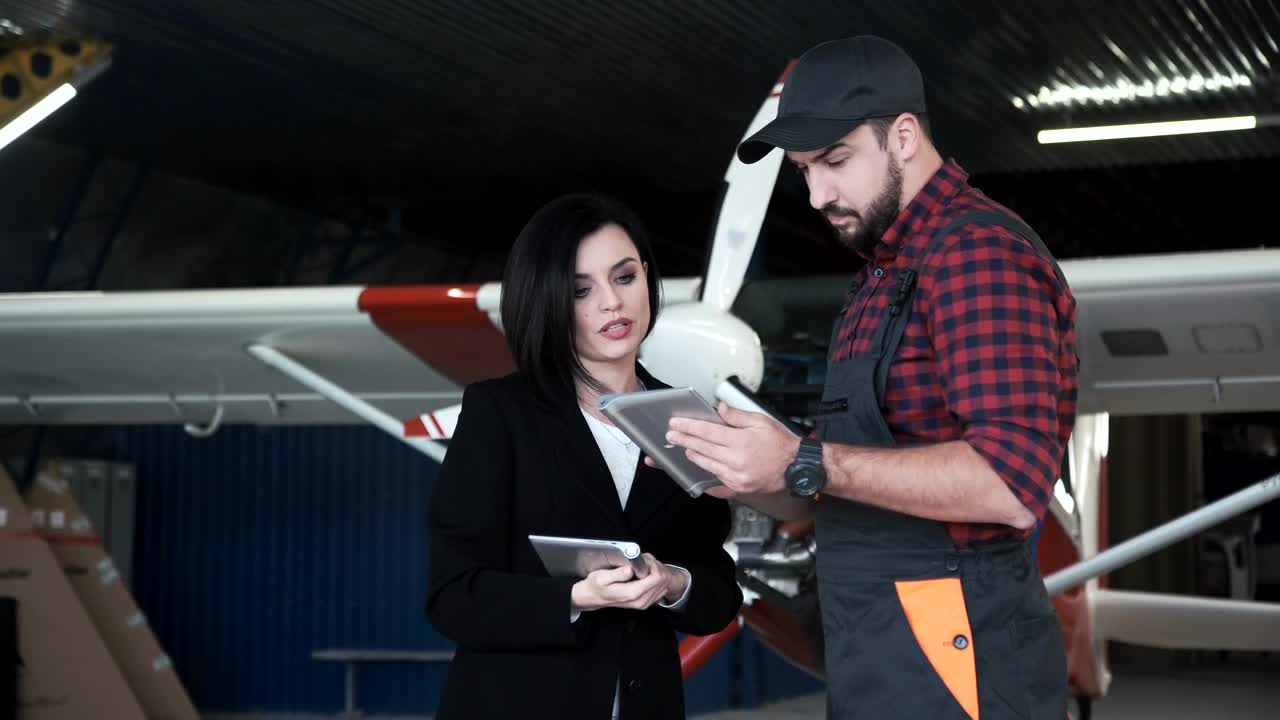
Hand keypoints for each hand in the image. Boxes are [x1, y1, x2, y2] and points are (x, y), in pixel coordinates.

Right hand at [570, 555, 670, 611]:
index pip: (656, 578)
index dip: (653, 565)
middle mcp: (640, 600)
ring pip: (662, 585)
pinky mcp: (643, 602)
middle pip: (662, 581)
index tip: (645, 559)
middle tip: (644, 560)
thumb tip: (630, 569)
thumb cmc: (596, 586)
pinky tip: (645, 574)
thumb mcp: (602, 577)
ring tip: (643, 566)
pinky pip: (659, 590)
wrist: (593, 597)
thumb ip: (617, 573)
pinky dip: (655, 580)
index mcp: (632, 593)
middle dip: (655, 567)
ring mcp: (643, 603)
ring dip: (656, 573)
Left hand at [660, 403, 800, 494]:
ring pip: (707, 464)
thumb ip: (738, 416)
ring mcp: (736, 476)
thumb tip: (720, 409)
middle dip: (685, 440)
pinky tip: (698, 469)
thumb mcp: (762, 421)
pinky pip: (717, 480)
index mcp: (741, 441)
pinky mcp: (739, 488)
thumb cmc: (781, 443)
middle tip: (671, 435)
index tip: (676, 423)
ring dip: (693, 455)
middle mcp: (736, 460)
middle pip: (703, 448)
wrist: (796, 467)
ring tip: (685, 447)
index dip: (689, 427)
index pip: (707, 431)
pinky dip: (706, 473)